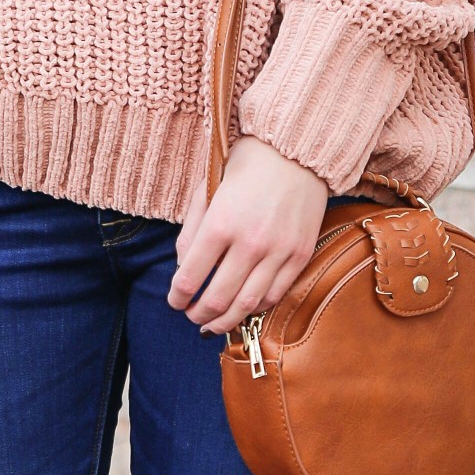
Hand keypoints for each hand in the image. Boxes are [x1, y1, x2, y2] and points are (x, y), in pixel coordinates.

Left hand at [170, 138, 327, 333]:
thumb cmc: (246, 166)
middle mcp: (250, 242)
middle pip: (217, 298)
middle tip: (191, 317)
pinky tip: (244, 307)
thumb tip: (183, 269)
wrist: (295, 150)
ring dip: (226, 321)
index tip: (174, 301)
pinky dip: (256, 307)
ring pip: (247, 304)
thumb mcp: (207, 190)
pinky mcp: (299, 254)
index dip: (177, 297)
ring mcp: (278, 251)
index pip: (190, 277)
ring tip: (213, 324)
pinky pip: (276, 293)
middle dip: (199, 315)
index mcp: (220, 224)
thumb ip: (191, 231)